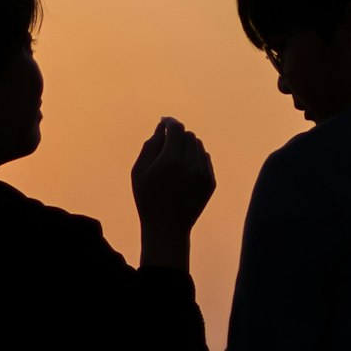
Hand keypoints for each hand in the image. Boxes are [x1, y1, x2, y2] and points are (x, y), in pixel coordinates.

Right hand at [131, 116, 215, 234]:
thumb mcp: (139, 171)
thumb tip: (162, 128)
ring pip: (198, 146)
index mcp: (171, 159)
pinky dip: (195, 158)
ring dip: (187, 146)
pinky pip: (205, 159)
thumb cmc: (147, 198)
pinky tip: (183, 169)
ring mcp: (203, 173)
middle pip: (188, 135)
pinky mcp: (211, 182)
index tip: (163, 122)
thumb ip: (150, 145)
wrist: (167, 228)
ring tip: (174, 158)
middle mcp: (191, 164)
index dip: (169, 122)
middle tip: (166, 142)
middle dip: (177, 135)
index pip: (176, 128)